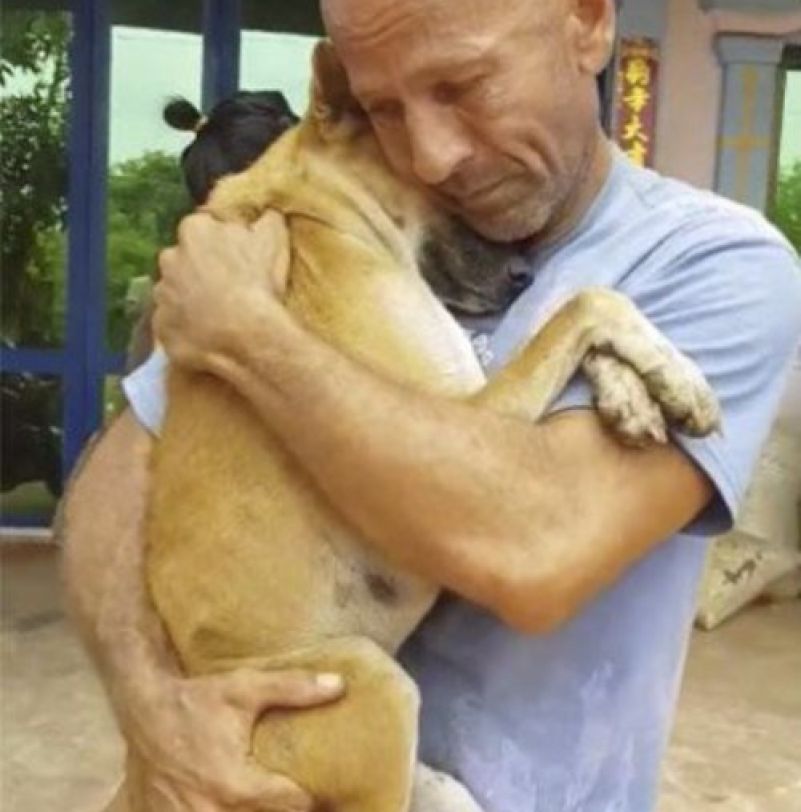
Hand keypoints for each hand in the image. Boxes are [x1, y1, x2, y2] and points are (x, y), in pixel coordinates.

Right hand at [121, 666, 343, 810]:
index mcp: (235, 786)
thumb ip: (294, 688)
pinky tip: (232, 808)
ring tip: (262, 802)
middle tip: (300, 801)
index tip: (322, 791)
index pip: (293, 807)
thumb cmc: (198, 700)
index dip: (312, 800)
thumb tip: (339, 685)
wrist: (143, 710)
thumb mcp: (246, 688)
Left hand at [153, 210, 290, 370]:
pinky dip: (186, 328)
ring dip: (191, 300)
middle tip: (228, 288)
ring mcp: (162, 293)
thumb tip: (268, 213)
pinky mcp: (160, 325)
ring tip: (219, 316)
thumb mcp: (274, 241)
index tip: (237, 259)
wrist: (244, 337)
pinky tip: (209, 335)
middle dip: (200, 270)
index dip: (221, 244)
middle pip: (184, 259)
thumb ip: (268, 219)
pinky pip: (173, 323)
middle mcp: (169, 257)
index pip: (203, 228)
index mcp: (195, 230)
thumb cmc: (257, 284)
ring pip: (175, 292)